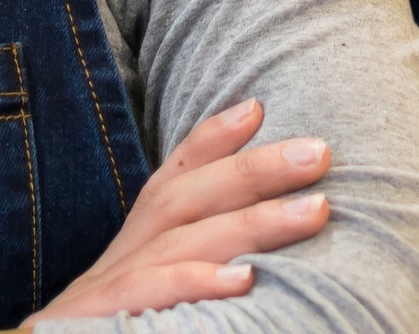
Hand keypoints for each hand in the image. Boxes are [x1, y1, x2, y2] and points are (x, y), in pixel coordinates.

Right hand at [21, 99, 329, 324]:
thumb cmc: (104, 333)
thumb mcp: (142, 300)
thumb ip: (186, 267)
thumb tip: (252, 260)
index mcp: (130, 251)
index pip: (170, 183)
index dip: (210, 141)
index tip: (257, 107)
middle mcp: (117, 261)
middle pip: (187, 199)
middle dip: (255, 169)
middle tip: (321, 152)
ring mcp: (106, 293)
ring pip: (183, 242)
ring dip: (253, 222)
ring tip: (316, 210)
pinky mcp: (98, 324)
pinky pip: (148, 297)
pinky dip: (194, 284)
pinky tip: (243, 281)